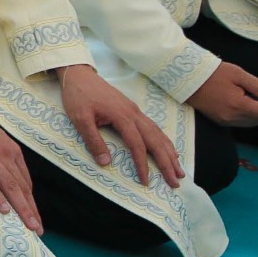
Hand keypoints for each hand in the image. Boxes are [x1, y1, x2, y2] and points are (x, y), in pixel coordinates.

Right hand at [0, 90, 41, 233]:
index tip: (35, 216)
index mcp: (10, 148)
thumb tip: (4, 173)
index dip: (31, 201)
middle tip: (38, 230)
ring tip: (28, 227)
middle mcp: (4, 153)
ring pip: (10, 187)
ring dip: (21, 209)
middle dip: (31, 210)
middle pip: (21, 187)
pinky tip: (3, 210)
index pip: (25, 181)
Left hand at [57, 64, 181, 187]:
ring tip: (179, 170)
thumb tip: (105, 163)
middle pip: (155, 140)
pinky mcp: (132, 109)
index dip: (142, 164)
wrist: (79, 75)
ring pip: (157, 133)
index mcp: (122, 116)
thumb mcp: (80, 119)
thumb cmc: (78, 96)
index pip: (137, 145)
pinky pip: (153, 127)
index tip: (145, 181)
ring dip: (170, 152)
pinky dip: (163, 140)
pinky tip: (167, 148)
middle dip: (167, 162)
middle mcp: (133, 114)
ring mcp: (135, 111)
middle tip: (176, 181)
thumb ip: (93, 140)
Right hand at [187, 61, 257, 127]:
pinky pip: (238, 123)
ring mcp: (223, 120)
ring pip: (248, 123)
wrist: (186, 78)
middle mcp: (232, 117)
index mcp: (238, 105)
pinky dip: (246, 117)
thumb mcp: (237, 73)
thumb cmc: (211, 73)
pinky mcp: (217, 120)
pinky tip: (244, 107)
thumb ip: (257, 86)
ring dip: (257, 117)